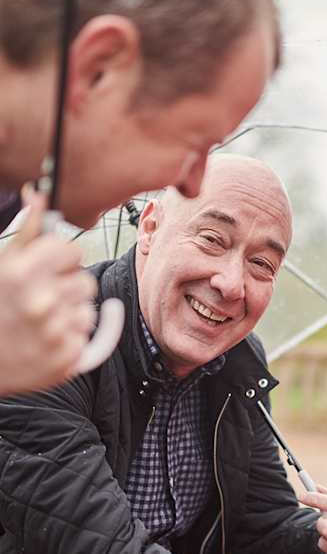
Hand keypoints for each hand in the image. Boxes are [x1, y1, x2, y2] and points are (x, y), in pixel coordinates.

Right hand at [0, 190, 96, 395]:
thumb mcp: (1, 264)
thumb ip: (26, 231)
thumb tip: (40, 194)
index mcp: (21, 274)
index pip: (72, 251)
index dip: (62, 259)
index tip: (51, 267)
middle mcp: (40, 302)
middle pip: (85, 282)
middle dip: (67, 288)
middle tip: (42, 298)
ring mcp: (54, 333)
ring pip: (88, 310)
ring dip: (71, 313)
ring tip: (42, 321)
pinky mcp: (66, 359)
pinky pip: (89, 337)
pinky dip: (73, 338)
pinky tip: (53, 338)